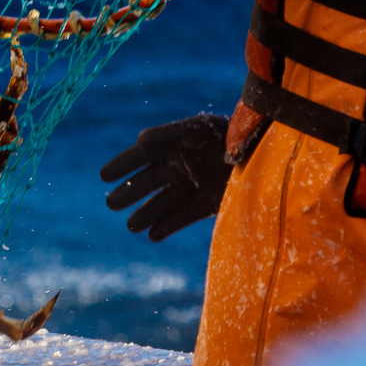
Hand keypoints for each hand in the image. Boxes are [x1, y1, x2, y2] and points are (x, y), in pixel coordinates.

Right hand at [99, 114, 233, 241]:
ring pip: (163, 202)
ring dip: (146, 213)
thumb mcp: (197, 130)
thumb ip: (169, 134)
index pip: (141, 155)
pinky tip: (153, 235)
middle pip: (148, 181)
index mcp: (174, 146)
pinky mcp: (208, 204)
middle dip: (129, 193)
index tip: (103, 176)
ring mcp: (194, 186)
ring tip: (131, 226)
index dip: (122, 164)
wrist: (262, 153)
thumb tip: (139, 140)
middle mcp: (181, 167)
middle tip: (111, 203)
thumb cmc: (227, 135)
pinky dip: (168, 226)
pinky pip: (183, 216)